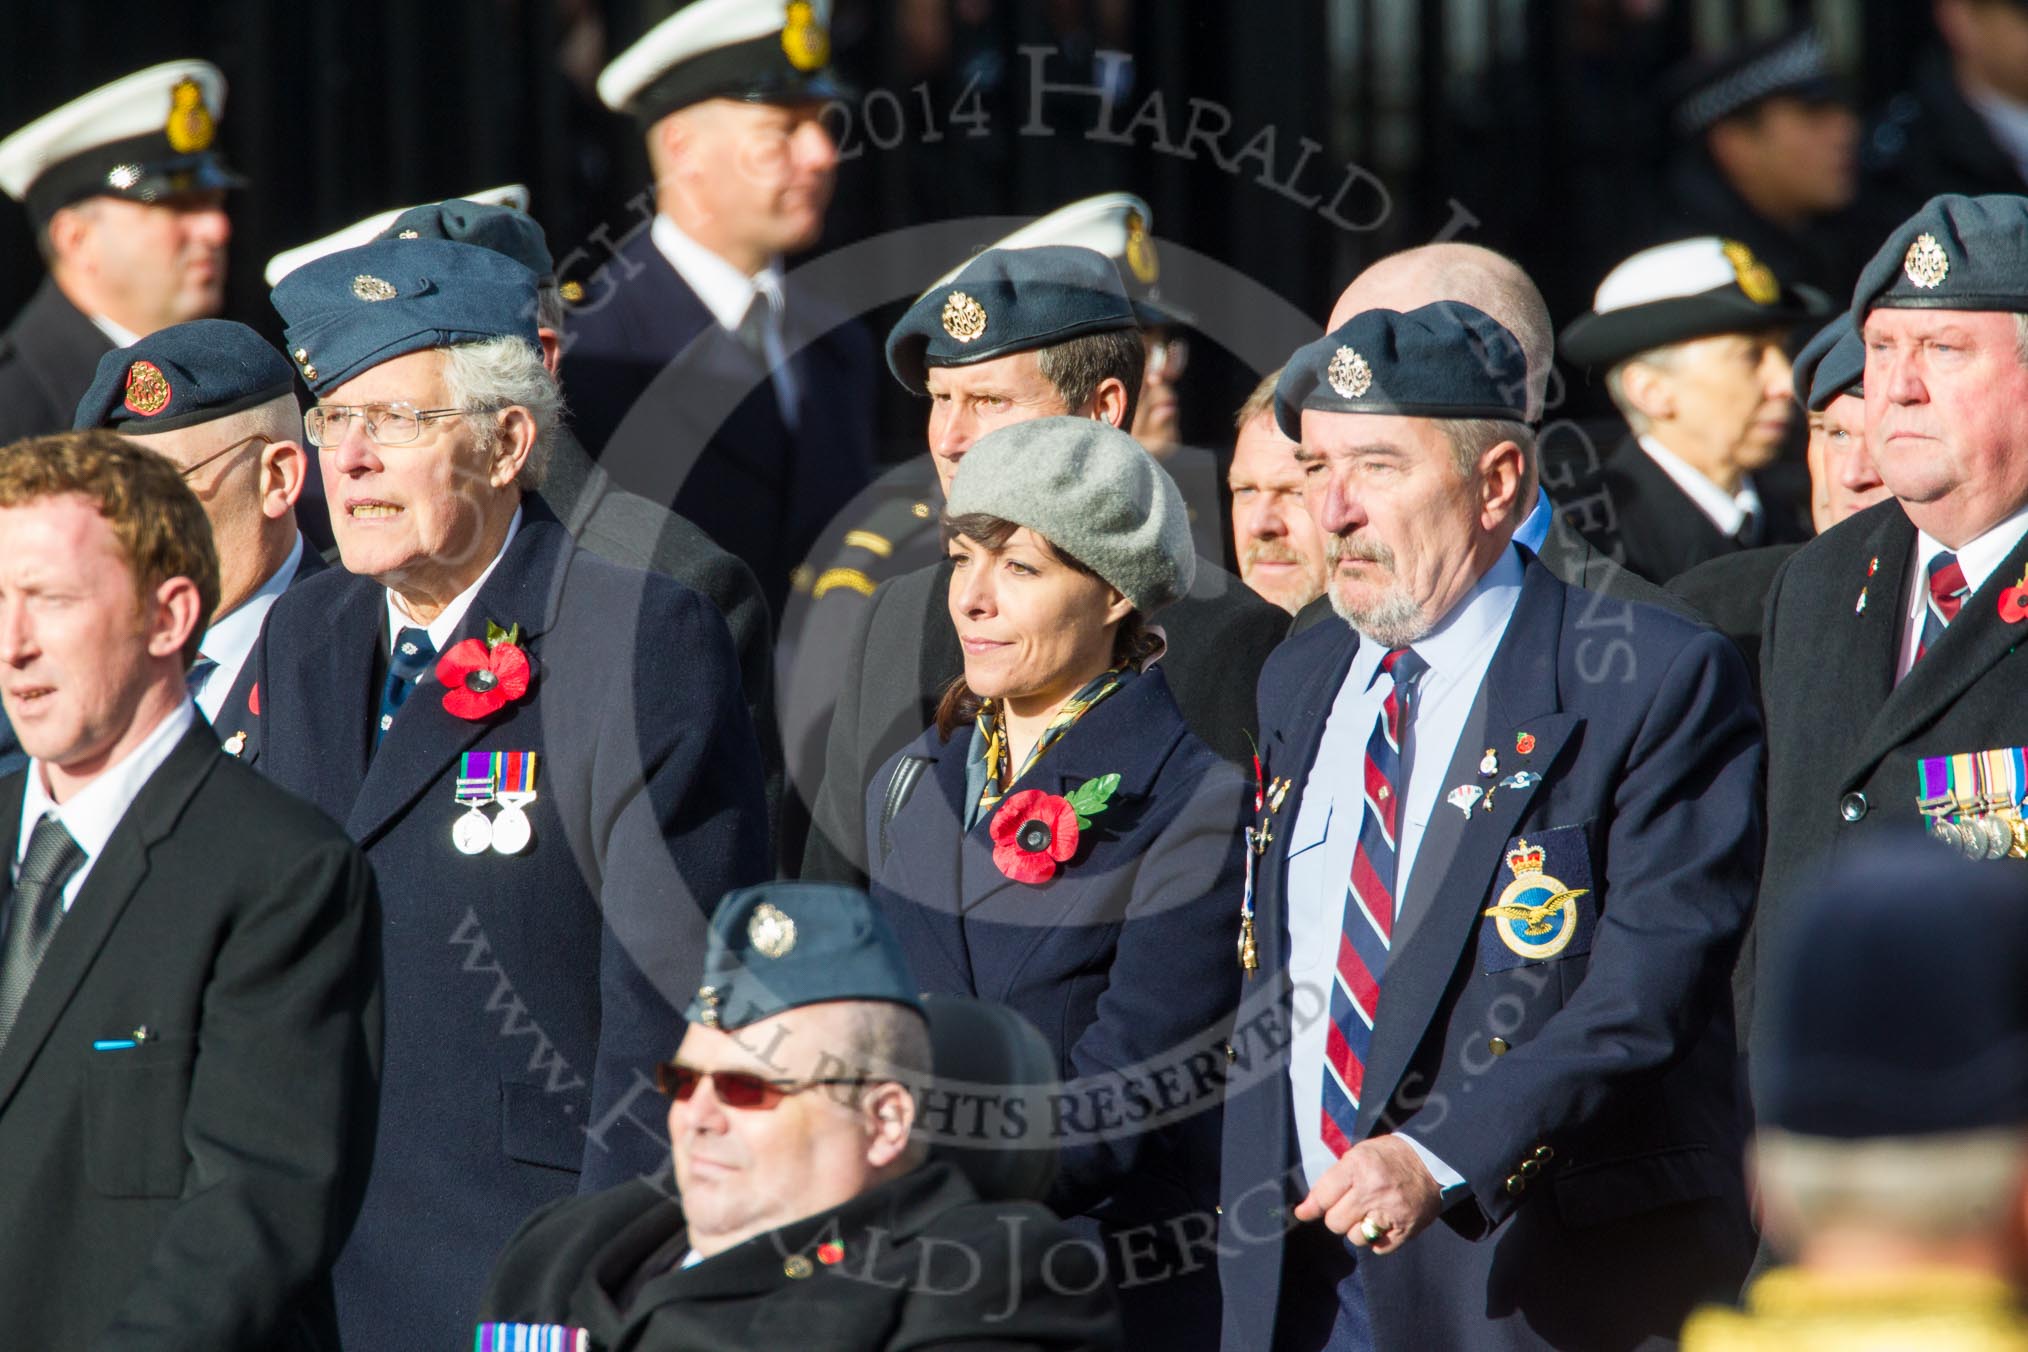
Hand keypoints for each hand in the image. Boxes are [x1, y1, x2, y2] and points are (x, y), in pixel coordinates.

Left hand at [1293, 1135, 1442, 1254]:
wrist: (1433, 1162)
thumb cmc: (1390, 1156)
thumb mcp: (1360, 1153)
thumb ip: (1334, 1178)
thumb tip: (1307, 1208)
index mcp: (1359, 1166)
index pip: (1324, 1196)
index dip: (1310, 1207)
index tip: (1303, 1213)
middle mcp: (1374, 1190)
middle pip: (1335, 1222)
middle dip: (1337, 1216)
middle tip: (1349, 1205)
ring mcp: (1391, 1212)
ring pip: (1355, 1238)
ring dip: (1356, 1229)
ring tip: (1368, 1213)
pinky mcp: (1406, 1230)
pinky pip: (1378, 1248)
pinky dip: (1376, 1239)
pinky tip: (1382, 1222)